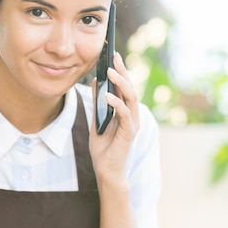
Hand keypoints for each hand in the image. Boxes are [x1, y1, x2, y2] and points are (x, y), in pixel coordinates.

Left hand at [90, 52, 139, 182]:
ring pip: (130, 98)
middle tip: (114, 56)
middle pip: (129, 88)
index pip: (124, 87)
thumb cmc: (103, 149)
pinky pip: (124, 114)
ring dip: (121, 83)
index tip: (112, 55)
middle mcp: (131, 115)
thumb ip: (98, 104)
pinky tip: (107, 94)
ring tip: (110, 71)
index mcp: (124, 111)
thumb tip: (95, 83)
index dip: (119, 70)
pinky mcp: (129, 133)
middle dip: (122, 71)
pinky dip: (116, 103)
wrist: (106, 171)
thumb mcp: (96, 121)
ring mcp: (132, 123)